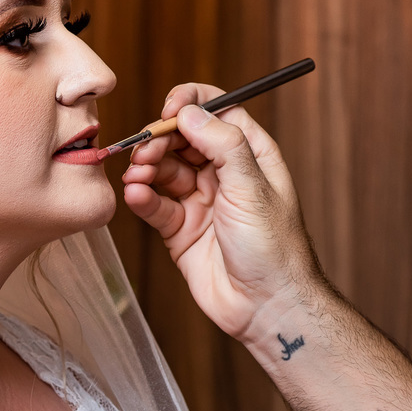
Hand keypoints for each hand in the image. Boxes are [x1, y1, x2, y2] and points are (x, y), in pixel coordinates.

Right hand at [120, 84, 325, 343]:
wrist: (266, 306)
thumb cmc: (274, 248)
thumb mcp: (251, 186)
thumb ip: (221, 143)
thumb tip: (189, 111)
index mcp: (249, 154)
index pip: (216, 111)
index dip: (189, 104)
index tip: (169, 110)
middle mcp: (223, 173)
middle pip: (181, 138)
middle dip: (159, 139)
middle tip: (146, 150)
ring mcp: (200, 200)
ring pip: (163, 169)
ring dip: (146, 168)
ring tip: (138, 177)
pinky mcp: (179, 228)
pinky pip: (154, 203)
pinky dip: (141, 197)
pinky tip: (137, 196)